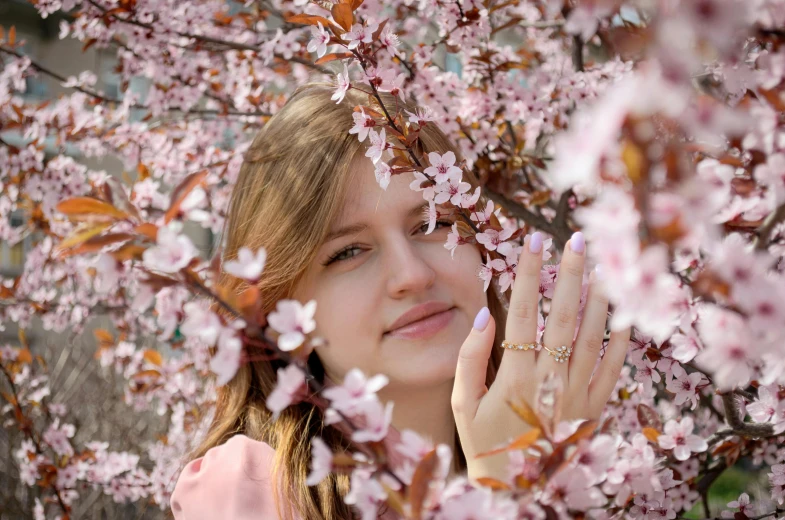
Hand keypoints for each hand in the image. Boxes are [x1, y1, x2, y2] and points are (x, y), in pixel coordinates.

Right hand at [451, 231, 630, 481]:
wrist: (518, 494)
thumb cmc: (485, 446)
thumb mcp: (463, 406)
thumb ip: (469, 359)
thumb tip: (484, 316)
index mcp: (514, 376)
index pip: (522, 312)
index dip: (529, 273)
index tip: (534, 240)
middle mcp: (549, 379)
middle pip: (562, 316)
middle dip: (570, 274)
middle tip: (577, 239)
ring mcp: (577, 394)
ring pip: (591, 336)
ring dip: (597, 298)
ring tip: (602, 264)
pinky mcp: (595, 409)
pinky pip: (613, 370)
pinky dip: (621, 341)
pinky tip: (626, 313)